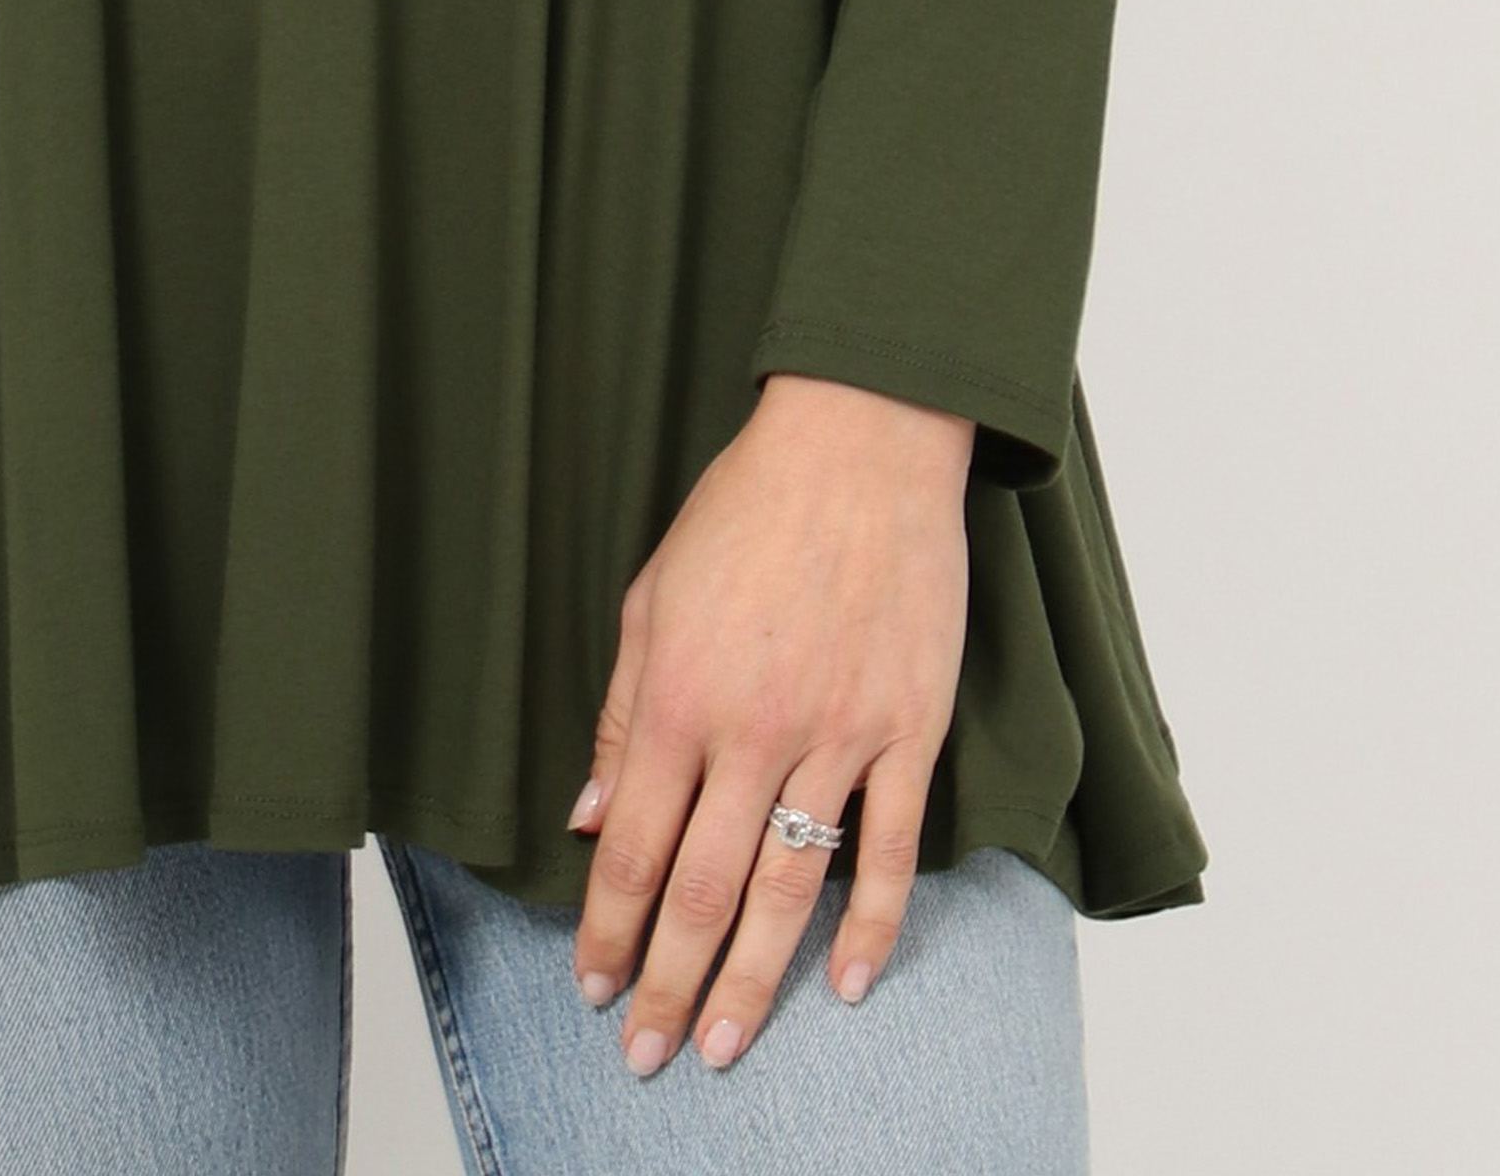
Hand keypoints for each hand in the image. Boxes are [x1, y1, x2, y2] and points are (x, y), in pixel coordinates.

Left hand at [564, 373, 972, 1074]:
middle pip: (705, 889)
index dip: (608, 929)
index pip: (636, 849)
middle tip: (643, 1056)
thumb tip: (595, 816)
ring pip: (789, 889)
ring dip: (751, 981)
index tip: (591, 989)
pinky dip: (869, 926)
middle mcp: (755, 728)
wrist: (859, 443)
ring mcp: (839, 733)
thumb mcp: (653, 597)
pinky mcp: (909, 726)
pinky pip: (888, 848)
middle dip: (665, 982)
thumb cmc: (746, 510)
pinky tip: (843, 985)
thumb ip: (624, 713)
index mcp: (681, 695)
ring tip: (721, 1046)